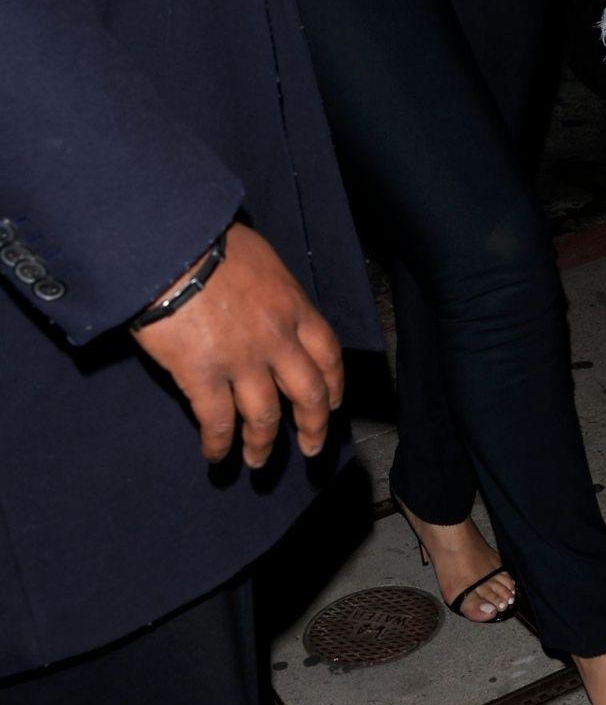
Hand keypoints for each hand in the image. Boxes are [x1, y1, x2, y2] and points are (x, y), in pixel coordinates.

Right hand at [131, 223, 343, 469]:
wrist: (172, 248)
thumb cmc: (212, 242)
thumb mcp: (260, 258)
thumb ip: (270, 289)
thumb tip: (264, 299)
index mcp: (294, 306)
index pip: (328, 352)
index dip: (334, 382)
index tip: (334, 402)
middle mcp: (277, 339)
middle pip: (309, 393)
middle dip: (314, 425)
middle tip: (311, 448)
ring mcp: (242, 361)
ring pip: (265, 417)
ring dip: (264, 444)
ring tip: (259, 462)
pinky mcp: (202, 377)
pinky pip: (217, 422)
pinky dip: (218, 444)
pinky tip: (215, 455)